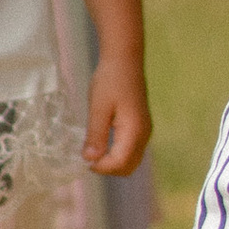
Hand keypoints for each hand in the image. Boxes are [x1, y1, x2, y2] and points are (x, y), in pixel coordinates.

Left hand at [83, 50, 151, 176]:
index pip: (119, 163)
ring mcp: (145, 131)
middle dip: (107, 168)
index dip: (101, 167)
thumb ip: (95, 135)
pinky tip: (102, 142)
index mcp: (134, 131)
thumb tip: (90, 160)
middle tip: (88, 156)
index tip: (83, 159)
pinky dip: (117, 153)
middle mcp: (144, 134)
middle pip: (128, 167)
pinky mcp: (141, 126)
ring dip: (112, 161)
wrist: (124, 60)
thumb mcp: (98, 108)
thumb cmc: (110, 80)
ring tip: (93, 149)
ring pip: (131, 160)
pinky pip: (131, 150)